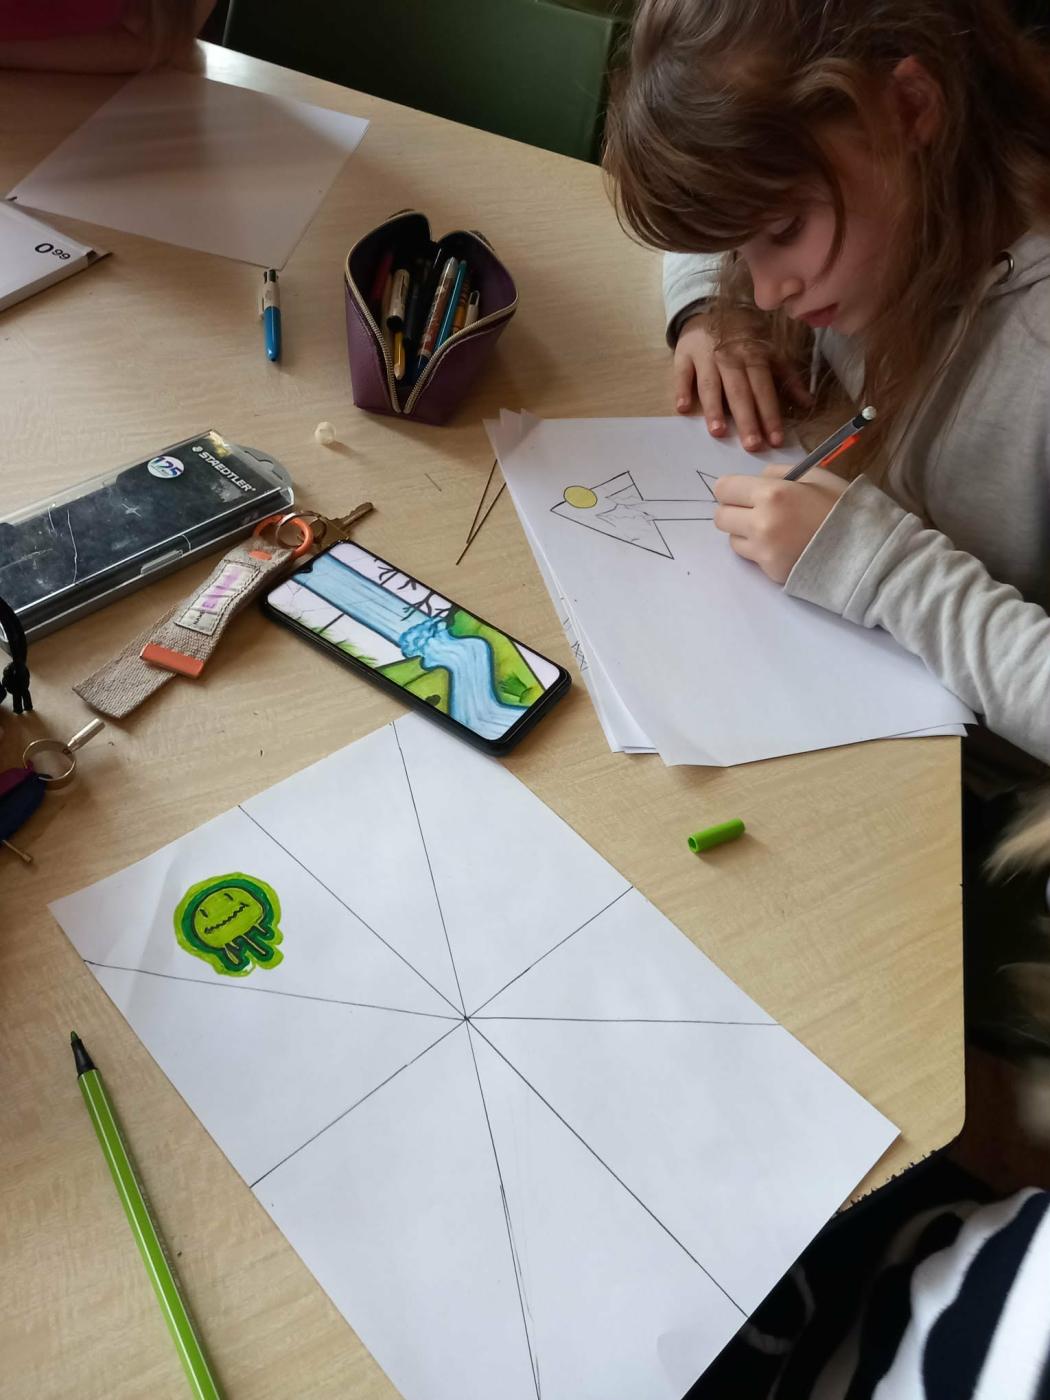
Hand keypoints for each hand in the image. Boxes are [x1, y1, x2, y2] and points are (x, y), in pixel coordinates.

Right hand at [674, 311, 812, 451]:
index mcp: (754, 356)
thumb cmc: (742, 338)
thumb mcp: (769, 352)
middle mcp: (730, 357)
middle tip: (751, 445)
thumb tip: (808, 403)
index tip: (775, 440)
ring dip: (714, 407)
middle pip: (739, 391)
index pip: (764, 389)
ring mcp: (705, 356)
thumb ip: (787, 378)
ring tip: (718, 432)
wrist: (709, 310)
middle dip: (746, 418)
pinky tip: (683, 408)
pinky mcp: (683, 355)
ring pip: (711, 384)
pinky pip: (682, 373)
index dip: (770, 414)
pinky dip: (681, 389)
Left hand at [712, 464, 848, 582]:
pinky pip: (751, 558)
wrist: (865, 549)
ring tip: (774, 530)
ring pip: (732, 540)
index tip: (743, 492)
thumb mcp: (814, 476)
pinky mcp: (769, 571)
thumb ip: (778, 473)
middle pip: (721, 517)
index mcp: (771, 494)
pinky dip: (761, 552)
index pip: (724, 489)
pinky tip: (784, 546)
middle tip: (754, 511)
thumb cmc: (842, 506)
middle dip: (734, 512)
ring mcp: (763, 551)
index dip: (732, 489)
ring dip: (745, 534)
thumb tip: (755, 480)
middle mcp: (761, 523)